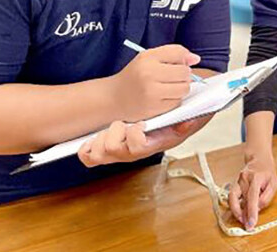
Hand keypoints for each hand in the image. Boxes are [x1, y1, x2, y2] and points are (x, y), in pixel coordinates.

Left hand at [77, 116, 211, 167]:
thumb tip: (188, 122)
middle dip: (114, 134)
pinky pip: (89, 157)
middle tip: (122, 123)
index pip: (138, 147)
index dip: (134, 135)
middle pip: (114, 151)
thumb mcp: (189, 119)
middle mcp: (135, 153)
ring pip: (99, 155)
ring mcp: (120, 154)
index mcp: (153, 146)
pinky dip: (87, 148)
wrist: (165, 123)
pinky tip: (92, 139)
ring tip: (110, 128)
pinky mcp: (106, 152)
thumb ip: (190, 121)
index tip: (140, 123)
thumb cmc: (175, 122)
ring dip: (101, 139)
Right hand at [110, 44, 200, 120]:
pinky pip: (177, 101)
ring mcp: (152, 93)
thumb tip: (196, 58)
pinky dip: (174, 99)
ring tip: (169, 87)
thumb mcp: (148, 58)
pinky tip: (163, 97)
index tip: (179, 63)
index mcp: (147, 58)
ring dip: (181, 88)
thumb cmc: (134, 76)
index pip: (179, 53)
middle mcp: (148, 74)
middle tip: (172, 77)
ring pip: (184, 88)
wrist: (113, 98)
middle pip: (185, 72)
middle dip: (184, 75)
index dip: (183, 59)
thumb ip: (173, 53)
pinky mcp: (155, 108)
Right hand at [228, 150, 276, 230]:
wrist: (258, 158)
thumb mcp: (274, 183)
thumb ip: (266, 197)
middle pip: (242, 200)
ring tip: (243, 219)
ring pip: (234, 199)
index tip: (251, 223)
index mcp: (256, 177)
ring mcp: (237, 180)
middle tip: (248, 225)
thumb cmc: (267, 171)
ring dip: (237, 211)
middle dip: (244, 214)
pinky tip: (239, 211)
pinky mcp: (234, 183)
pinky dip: (235, 206)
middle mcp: (244, 178)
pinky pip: (231, 197)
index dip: (251, 211)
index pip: (252, 196)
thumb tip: (258, 208)